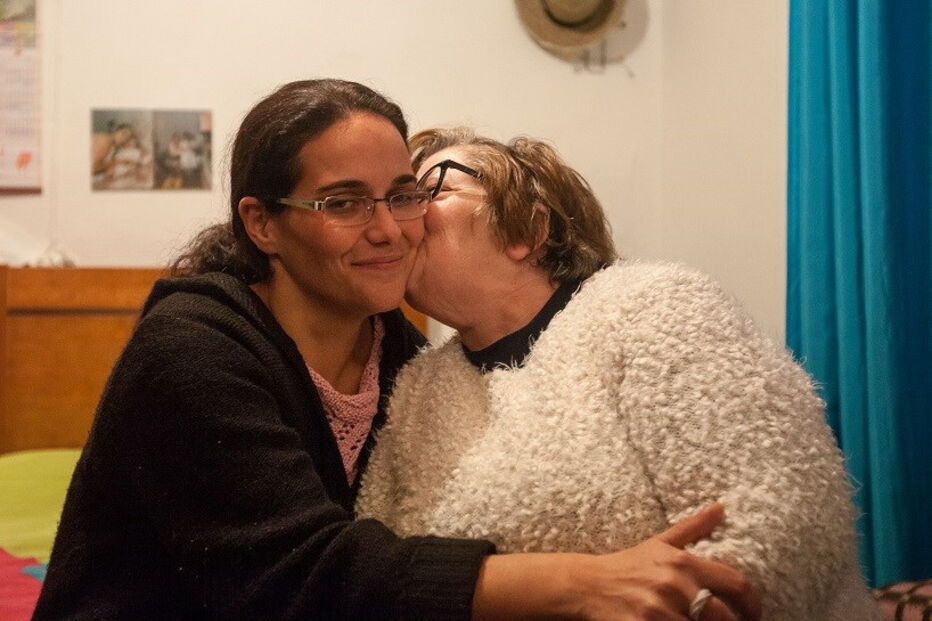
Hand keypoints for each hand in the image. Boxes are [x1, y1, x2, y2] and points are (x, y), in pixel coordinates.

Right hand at [472, 504, 760, 620]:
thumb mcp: (659, 544)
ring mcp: (659, 610)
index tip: (752, 615)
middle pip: (724, 616)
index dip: (752, 603)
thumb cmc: (627, 565)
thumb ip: (693, 528)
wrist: (587, 585)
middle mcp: (675, 585)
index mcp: (683, 563)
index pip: (736, 583)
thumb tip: (720, 508)